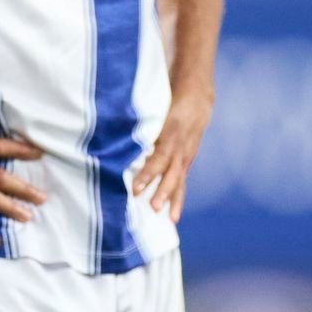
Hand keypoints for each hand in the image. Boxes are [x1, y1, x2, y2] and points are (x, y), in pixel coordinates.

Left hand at [131, 90, 212, 223]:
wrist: (197, 93)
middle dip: (162, 191)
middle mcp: (180, 145)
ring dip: (173, 198)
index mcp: (170, 131)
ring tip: (169, 218)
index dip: (148, 174)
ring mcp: (186, 153)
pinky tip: (172, 212)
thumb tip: (114, 131)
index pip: (158, 157)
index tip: (135, 188)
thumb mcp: (155, 103)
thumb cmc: (169, 97)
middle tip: (153, 208)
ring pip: (180, 179)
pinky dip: (177, 196)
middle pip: (171, 172)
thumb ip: (140, 118)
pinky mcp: (187, 158)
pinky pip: (182, 179)